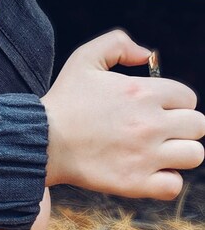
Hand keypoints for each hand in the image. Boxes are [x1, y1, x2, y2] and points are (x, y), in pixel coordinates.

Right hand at [40, 29, 204, 198]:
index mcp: (142, 92)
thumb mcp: (85, 58)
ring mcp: (145, 155)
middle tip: (157, 130)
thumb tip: (147, 54)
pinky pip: (174, 185)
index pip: (188, 97)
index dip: (174, 102)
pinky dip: (166, 181)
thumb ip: (118, 43)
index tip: (155, 109)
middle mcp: (150, 123)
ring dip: (179, 153)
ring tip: (158, 152)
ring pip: (194, 155)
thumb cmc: (64, 101)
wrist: (41, 141)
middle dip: (181, 126)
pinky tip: (150, 173)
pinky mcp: (135, 183)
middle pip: (198, 125)